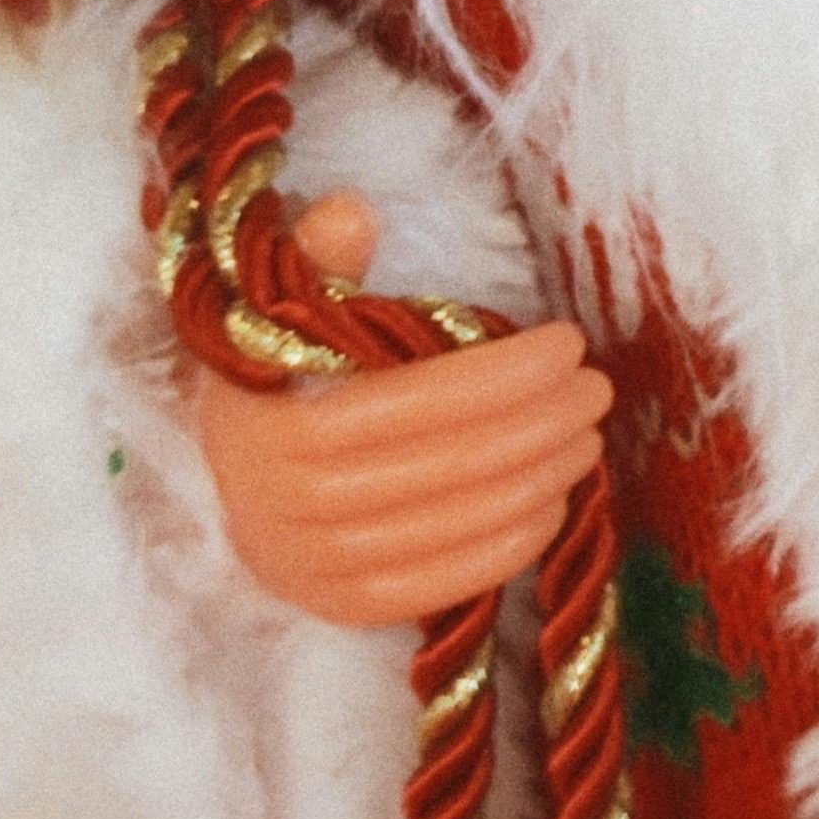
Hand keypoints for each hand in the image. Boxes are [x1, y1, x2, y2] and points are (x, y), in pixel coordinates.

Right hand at [183, 193, 611, 629]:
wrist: (223, 484)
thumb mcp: (276, 311)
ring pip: (458, 523)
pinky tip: (552, 501)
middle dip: (542, 422)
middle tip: (596, 388)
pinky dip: (511, 543)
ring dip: (542, 478)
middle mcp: (287, 508)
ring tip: (587, 437)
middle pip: (450, 464)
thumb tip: (351, 210)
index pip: (414, 400)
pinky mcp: (344, 609)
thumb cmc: (271, 382)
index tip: (568, 342)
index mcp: (270, 427)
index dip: (504, 372)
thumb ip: (316, 259)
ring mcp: (315, 568)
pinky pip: (445, 581)